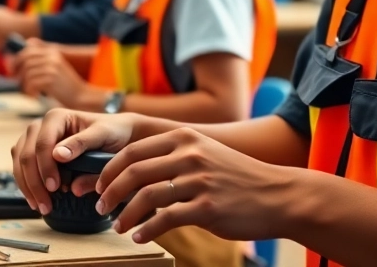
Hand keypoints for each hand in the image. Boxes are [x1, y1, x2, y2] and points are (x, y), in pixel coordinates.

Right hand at [10, 108, 141, 214]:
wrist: (115, 134)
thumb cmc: (110, 132)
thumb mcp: (101, 135)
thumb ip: (81, 143)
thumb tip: (57, 155)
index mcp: (55, 117)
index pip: (42, 144)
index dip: (45, 168)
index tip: (54, 188)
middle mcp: (40, 126)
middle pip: (27, 155)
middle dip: (35, 183)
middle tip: (47, 205)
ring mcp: (33, 139)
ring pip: (20, 163)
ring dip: (28, 187)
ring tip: (41, 207)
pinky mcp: (32, 152)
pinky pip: (21, 169)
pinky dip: (26, 186)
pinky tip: (36, 200)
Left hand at [12, 38, 94, 108]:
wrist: (81, 96)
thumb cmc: (64, 86)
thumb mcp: (53, 69)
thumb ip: (38, 64)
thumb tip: (13, 63)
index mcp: (52, 52)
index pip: (27, 50)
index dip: (17, 60)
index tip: (13, 71)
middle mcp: (51, 57)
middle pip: (25, 60)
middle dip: (18, 73)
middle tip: (18, 84)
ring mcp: (52, 67)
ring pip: (27, 74)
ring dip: (24, 85)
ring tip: (30, 93)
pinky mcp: (51, 79)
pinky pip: (31, 84)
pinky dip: (29, 92)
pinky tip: (35, 96)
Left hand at [97, 128, 298, 244]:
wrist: (277, 195)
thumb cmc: (237, 178)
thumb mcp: (205, 153)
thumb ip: (174, 156)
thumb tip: (136, 172)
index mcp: (184, 138)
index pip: (133, 151)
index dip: (110, 170)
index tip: (99, 186)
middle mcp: (190, 155)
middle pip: (134, 172)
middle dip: (110, 192)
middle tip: (100, 207)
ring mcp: (199, 181)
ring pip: (146, 197)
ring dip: (124, 214)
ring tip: (118, 226)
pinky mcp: (207, 208)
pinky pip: (166, 220)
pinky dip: (146, 230)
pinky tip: (140, 237)